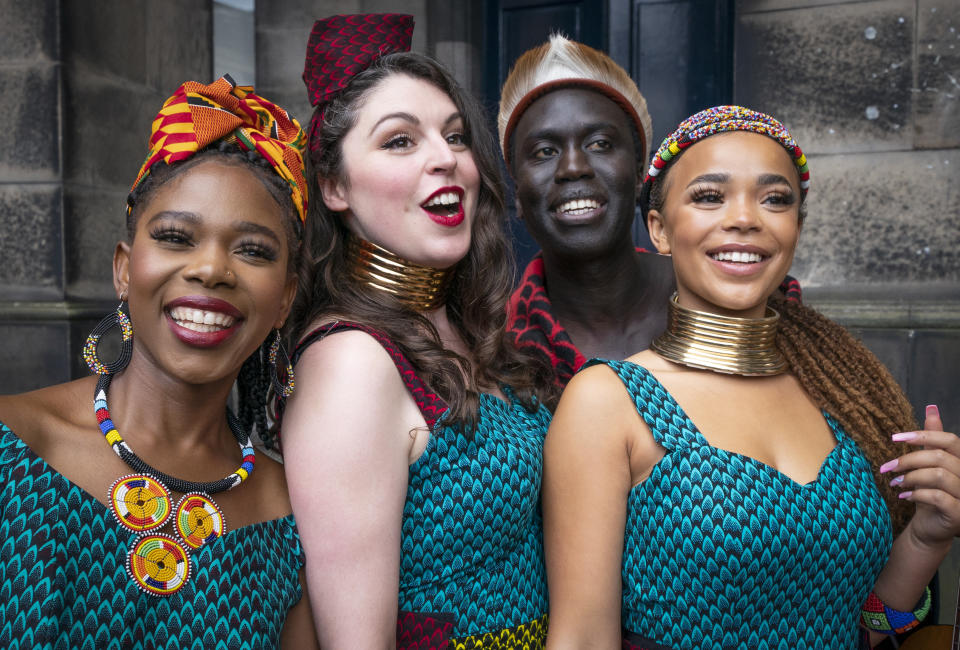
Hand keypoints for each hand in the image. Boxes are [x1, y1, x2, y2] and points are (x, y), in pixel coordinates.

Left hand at [881, 405, 959, 547]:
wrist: (931, 528)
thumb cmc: (930, 493)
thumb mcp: (929, 464)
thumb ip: (932, 439)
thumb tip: (931, 406)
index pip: (950, 439)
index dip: (922, 435)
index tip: (894, 438)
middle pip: (940, 457)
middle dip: (908, 460)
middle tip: (887, 467)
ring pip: (939, 475)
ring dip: (910, 477)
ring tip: (895, 483)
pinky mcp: (959, 514)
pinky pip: (938, 497)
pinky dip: (916, 493)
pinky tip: (903, 496)